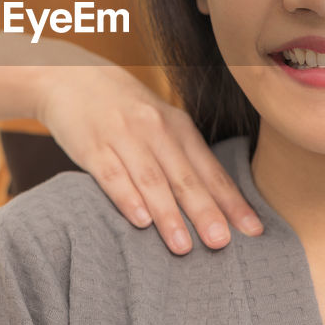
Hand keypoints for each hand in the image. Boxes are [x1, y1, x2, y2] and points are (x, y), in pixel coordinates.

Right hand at [34, 56, 264, 254]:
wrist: (71, 78)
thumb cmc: (124, 109)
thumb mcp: (159, 122)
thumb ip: (182, 156)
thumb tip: (216, 203)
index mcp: (178, 126)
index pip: (210, 169)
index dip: (231, 200)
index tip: (252, 230)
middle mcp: (154, 130)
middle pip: (184, 177)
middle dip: (205, 211)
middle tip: (221, 242)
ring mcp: (122, 137)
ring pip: (150, 180)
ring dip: (168, 214)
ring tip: (183, 246)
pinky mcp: (92, 146)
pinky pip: (112, 175)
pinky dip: (127, 198)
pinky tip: (140, 221)